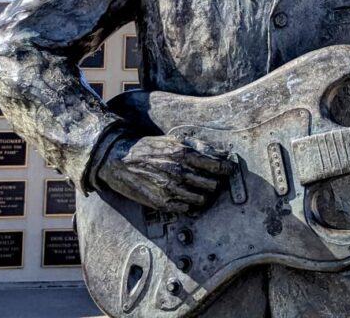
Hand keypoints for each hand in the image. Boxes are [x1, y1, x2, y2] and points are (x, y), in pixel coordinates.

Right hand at [96, 135, 232, 212]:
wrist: (120, 160)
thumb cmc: (148, 149)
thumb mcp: (173, 141)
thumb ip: (199, 147)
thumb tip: (222, 153)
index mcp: (183, 154)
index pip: (216, 166)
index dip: (226, 168)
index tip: (229, 169)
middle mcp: (178, 172)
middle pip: (212, 184)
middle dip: (215, 182)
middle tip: (212, 179)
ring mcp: (170, 189)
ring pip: (202, 199)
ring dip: (204, 194)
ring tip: (198, 188)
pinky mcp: (162, 203)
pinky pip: (187, 208)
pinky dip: (189, 203)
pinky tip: (184, 196)